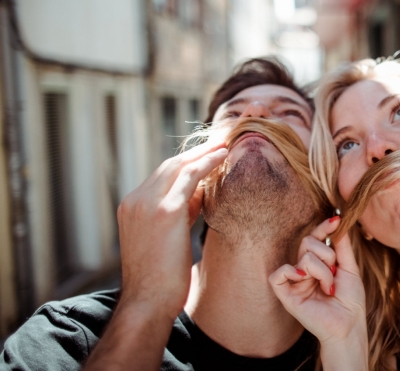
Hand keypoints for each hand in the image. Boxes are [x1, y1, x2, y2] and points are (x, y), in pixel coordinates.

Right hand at [117, 139, 227, 320]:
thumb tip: (200, 192)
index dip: (186, 162)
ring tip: (225, 143)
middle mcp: (135, 200)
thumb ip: (179, 212)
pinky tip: (223, 156)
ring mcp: (147, 203)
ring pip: (179, 165)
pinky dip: (207, 162)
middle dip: (196, 152)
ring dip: (204, 152)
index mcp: (131, 207)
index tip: (207, 154)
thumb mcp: (167, 236)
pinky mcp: (165, 211)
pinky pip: (191, 176)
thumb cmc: (161, 277)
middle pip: (169, 165)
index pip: (161, 175)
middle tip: (219, 141)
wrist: (148, 301)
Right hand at [269, 217, 366, 346]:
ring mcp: (295, 282)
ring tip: (329, 288)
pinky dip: (290, 271)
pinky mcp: (286, 295)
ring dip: (323, 272)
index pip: (314, 238)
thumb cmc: (350, 301)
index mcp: (318, 264)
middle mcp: (304, 270)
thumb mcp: (350, 268)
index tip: (336, 220)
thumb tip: (339, 222)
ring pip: (303, 258)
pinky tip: (303, 278)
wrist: (349, 324)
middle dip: (327, 255)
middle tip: (335, 273)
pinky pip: (277, 275)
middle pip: (308, 243)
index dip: (322, 228)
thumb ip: (342, 246)